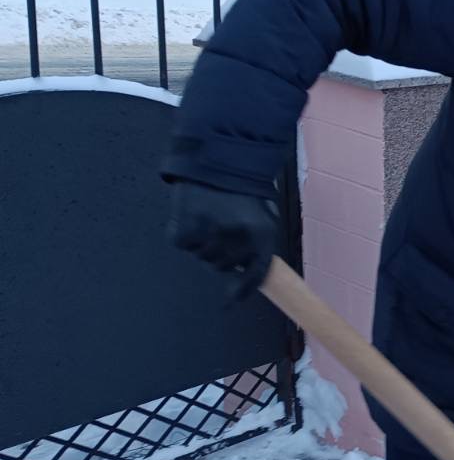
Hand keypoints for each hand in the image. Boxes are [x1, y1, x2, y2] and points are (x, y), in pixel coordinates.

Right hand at [167, 179, 278, 301]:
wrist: (218, 160)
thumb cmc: (242, 190)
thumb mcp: (262, 217)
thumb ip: (257, 246)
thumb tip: (243, 280)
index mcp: (262, 236)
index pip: (255, 274)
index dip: (243, 289)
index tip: (231, 298)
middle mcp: (237, 240)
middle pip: (223, 266)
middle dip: (222, 253)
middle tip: (222, 227)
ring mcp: (210, 236)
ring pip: (203, 256)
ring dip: (205, 243)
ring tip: (210, 216)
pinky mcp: (185, 231)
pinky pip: (184, 244)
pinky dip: (186, 233)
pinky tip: (193, 214)